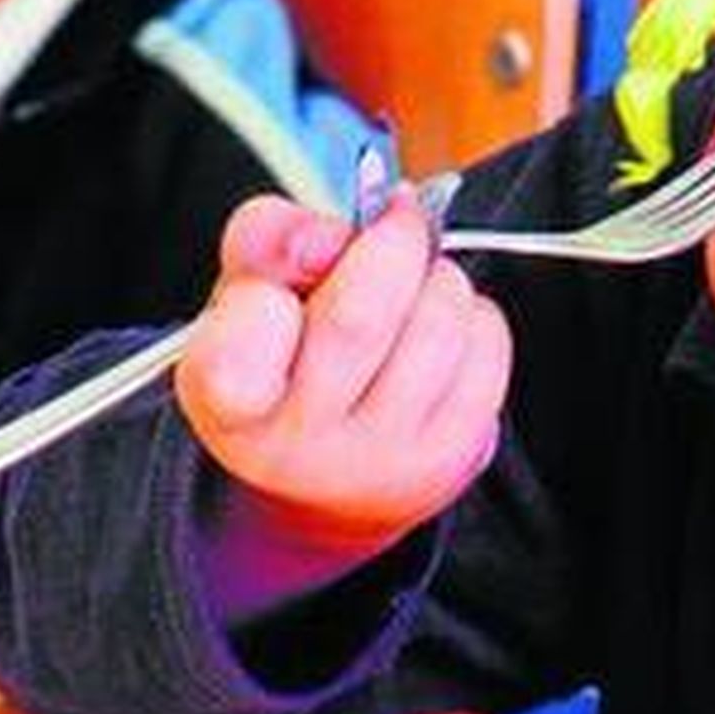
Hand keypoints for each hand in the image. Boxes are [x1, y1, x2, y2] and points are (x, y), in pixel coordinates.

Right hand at [177, 192, 511, 569]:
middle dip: (391, 244)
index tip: (277, 292)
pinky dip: (473, 315)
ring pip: (437, 323)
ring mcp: (379, 461)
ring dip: (438, 277)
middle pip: (360, 316)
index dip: (266, 292)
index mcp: (229, 404)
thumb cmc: (281, 369)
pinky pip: (485, 347)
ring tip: (413, 291)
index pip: (243, 337)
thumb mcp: (241, 298)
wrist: (324, 483)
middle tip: (391, 229)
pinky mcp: (447, 460)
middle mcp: (300, 448)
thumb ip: (264, 240)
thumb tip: (331, 235)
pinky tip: (436, 333)